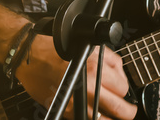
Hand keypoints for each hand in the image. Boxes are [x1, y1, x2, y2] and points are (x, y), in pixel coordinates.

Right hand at [16, 36, 137, 119]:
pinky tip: (96, 115)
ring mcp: (75, 102)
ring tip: (115, 117)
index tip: (124, 91)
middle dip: (127, 111)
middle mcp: (86, 88)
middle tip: (129, 111)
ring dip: (110, 119)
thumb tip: (121, 75)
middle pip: (117, 109)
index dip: (125, 89)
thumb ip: (111, 61)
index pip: (122, 88)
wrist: (30, 56)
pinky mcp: (64, 110)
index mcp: (95, 70)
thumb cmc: (56, 49)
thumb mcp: (90, 47)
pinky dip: (91, 118)